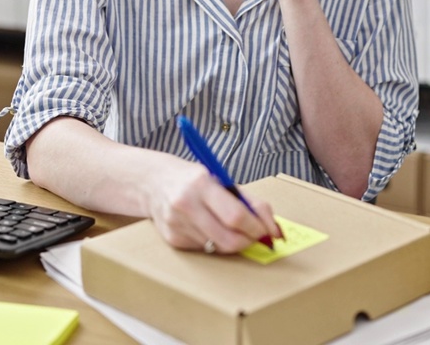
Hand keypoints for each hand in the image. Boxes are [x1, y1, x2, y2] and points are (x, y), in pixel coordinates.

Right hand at [144, 160, 280, 253]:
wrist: (154, 183)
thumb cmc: (195, 181)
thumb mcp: (222, 181)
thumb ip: (251, 203)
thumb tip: (275, 231)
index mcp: (201, 184)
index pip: (236, 216)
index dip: (257, 228)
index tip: (266, 231)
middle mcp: (186, 204)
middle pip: (228, 239)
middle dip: (248, 241)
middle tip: (254, 236)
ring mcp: (176, 224)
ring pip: (218, 247)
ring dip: (230, 241)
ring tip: (226, 226)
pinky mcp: (172, 239)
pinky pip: (204, 249)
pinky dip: (213, 242)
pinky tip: (206, 227)